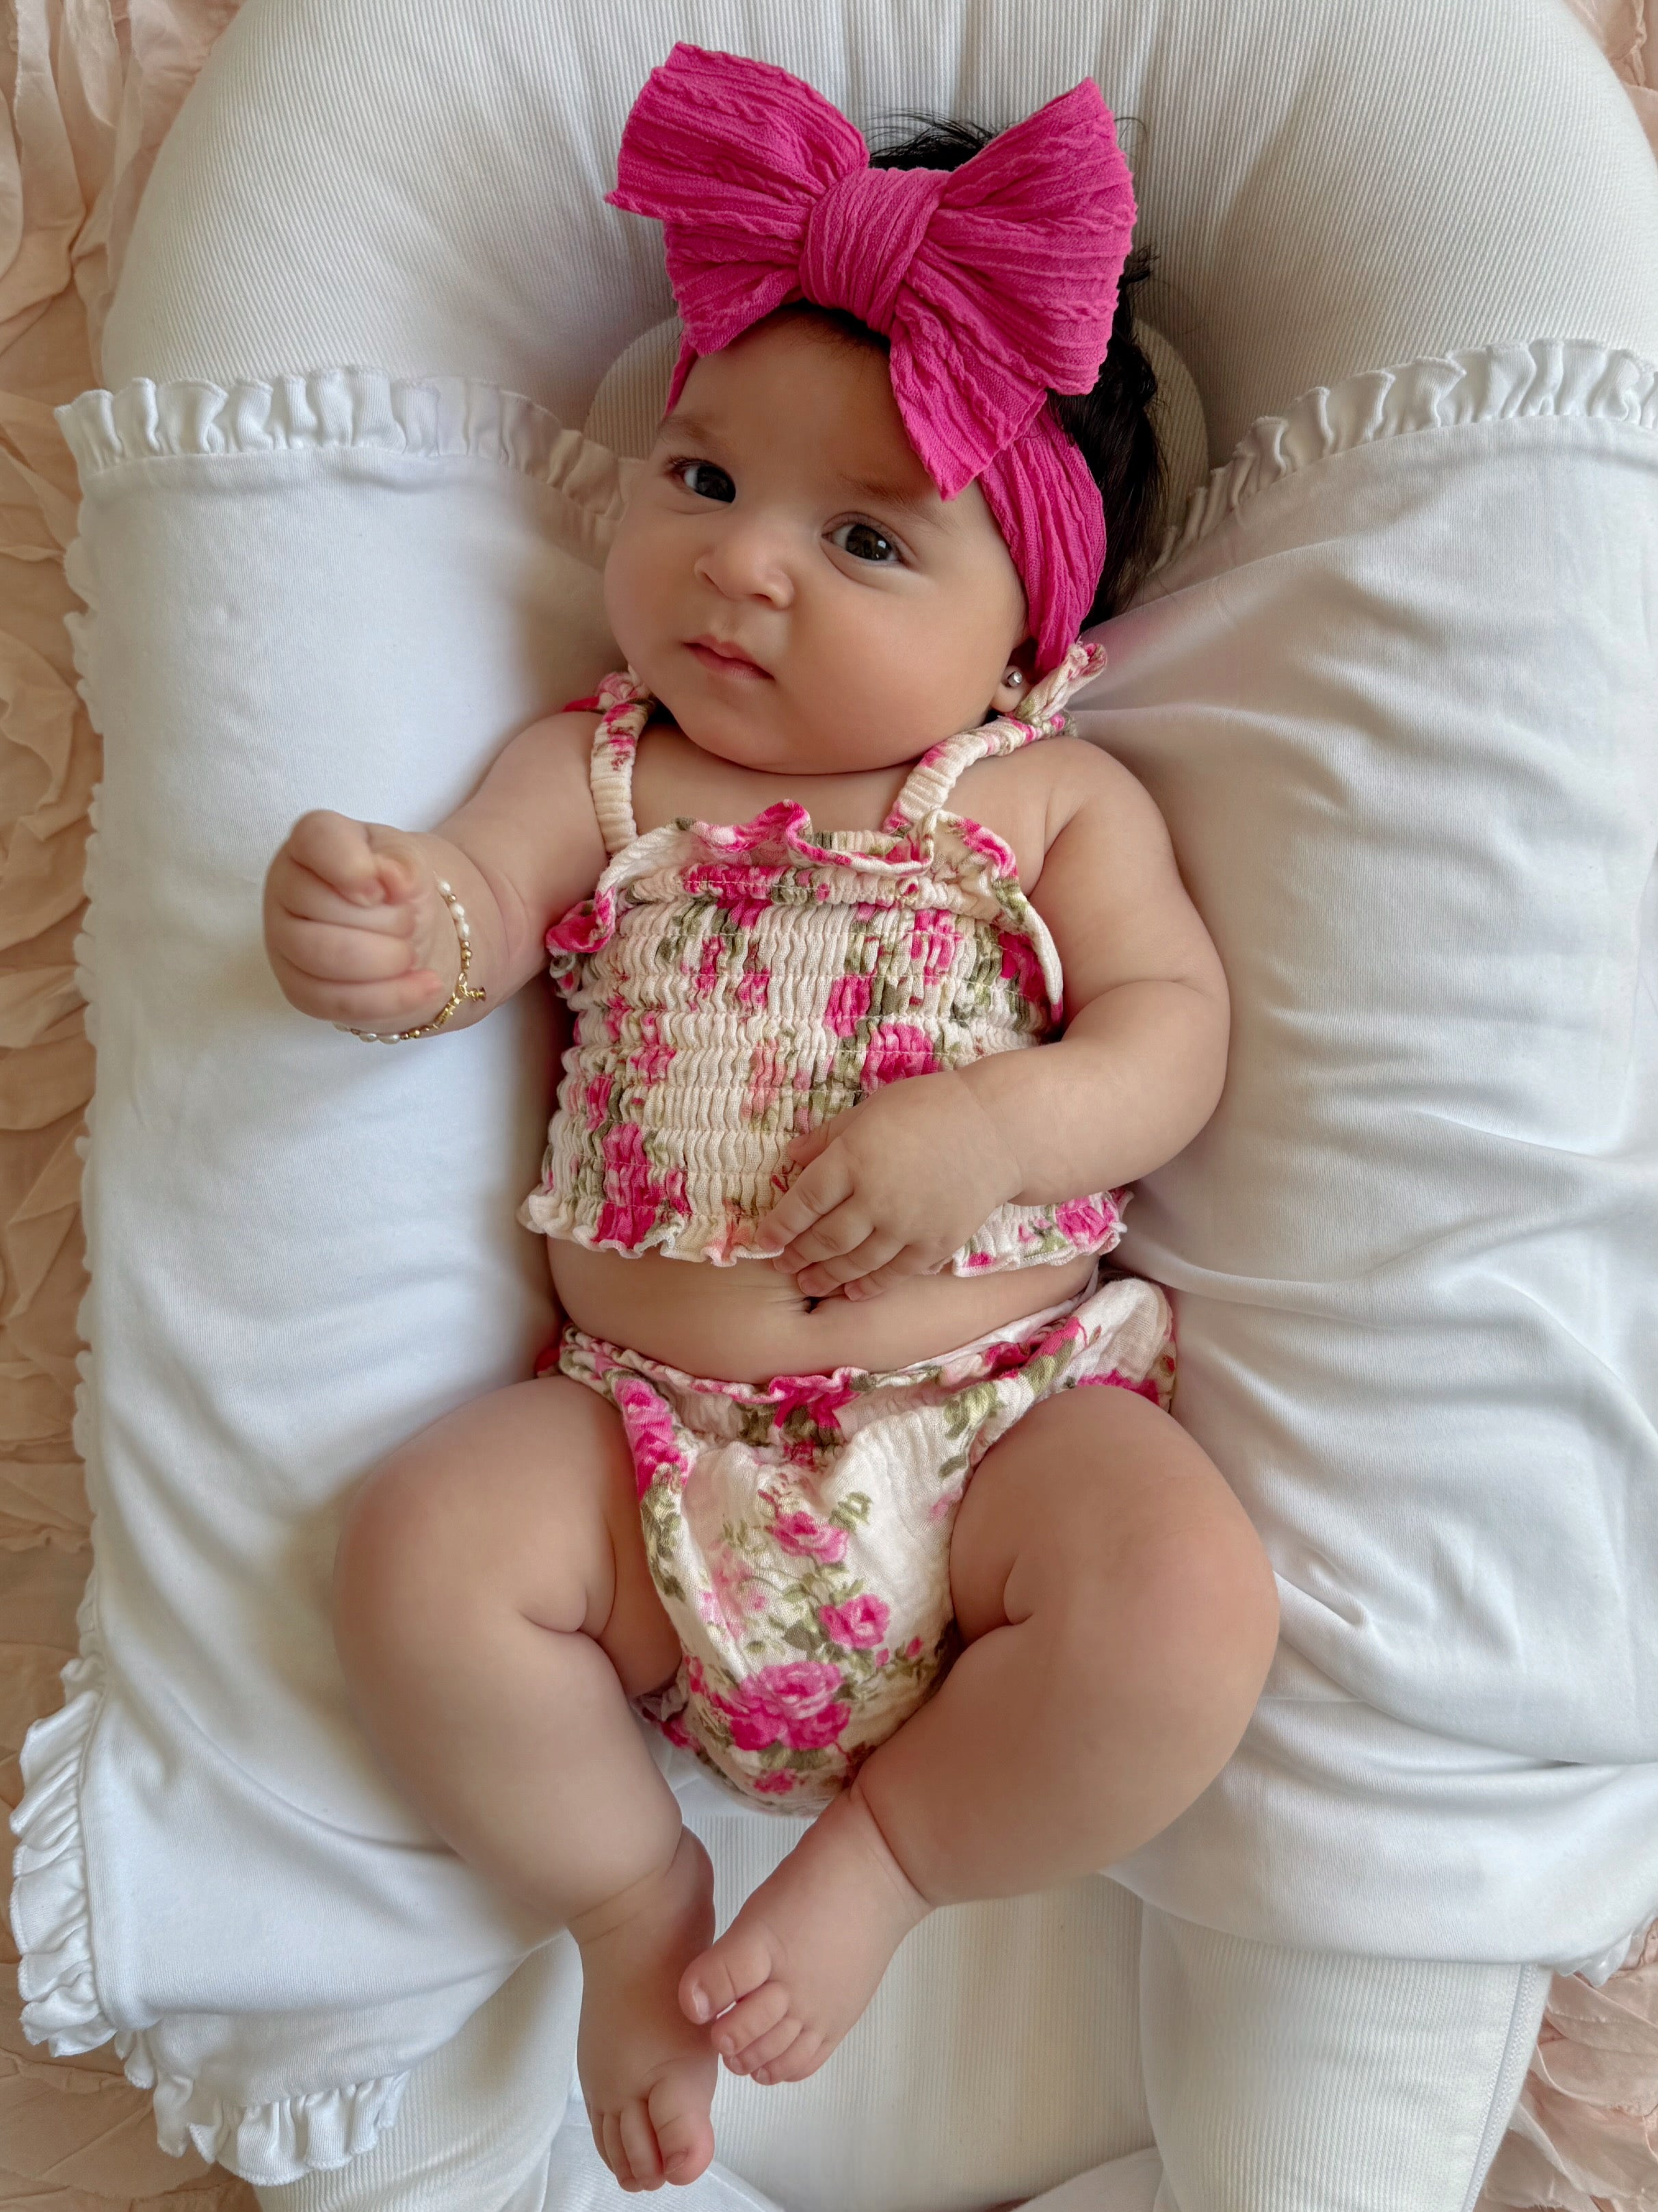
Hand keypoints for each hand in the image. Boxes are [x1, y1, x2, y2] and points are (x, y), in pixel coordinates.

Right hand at [264, 810, 452, 1027]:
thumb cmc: (398, 887)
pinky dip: (390, 996)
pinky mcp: (298, 988)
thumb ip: (402, 862)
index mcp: (312, 841)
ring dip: (385, 960)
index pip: (316, 839)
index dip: (353, 867)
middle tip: (410, 921)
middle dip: (384, 922)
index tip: (385, 890)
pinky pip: (335, 1001)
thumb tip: (394, 879)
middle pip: (320, 910)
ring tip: (411, 952)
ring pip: (322, 959)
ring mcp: (283, 941)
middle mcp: (285, 887)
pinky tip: (425, 986)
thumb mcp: (410, 861)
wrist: (407, 931)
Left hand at [755, 1072, 1023, 1299]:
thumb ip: (829, 1137)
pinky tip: (853, 1293)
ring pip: (856, 1263)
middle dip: (799, 1256)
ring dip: (827, 1277)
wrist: (997, 1130)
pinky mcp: (934, 1244)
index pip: (803, 1202)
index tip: (764, 1241)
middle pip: (825, 1239)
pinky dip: (870, 1286)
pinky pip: (895, 1274)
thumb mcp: (871, 1109)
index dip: (779, 1226)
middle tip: (783, 1266)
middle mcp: (875, 1198)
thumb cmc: (930, 1108)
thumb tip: (790, 1158)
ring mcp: (906, 1226)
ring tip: (808, 1284)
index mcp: (853, 1158)